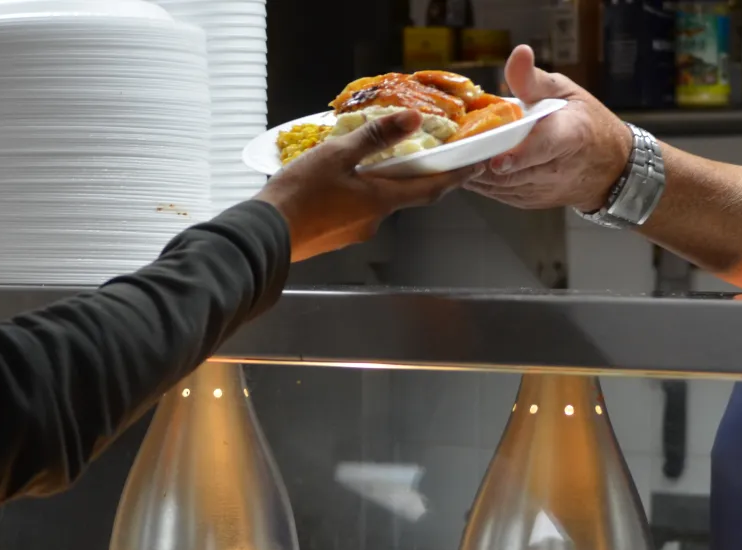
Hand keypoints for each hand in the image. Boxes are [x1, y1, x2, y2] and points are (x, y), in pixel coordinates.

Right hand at [256, 110, 472, 261]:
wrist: (264, 238)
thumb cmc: (299, 194)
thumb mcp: (337, 155)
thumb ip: (375, 137)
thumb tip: (413, 118)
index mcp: (381, 200)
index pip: (432, 190)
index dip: (457, 178)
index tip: (477, 167)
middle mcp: (375, 221)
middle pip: (404, 194)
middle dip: (414, 176)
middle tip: (421, 154)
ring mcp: (355, 232)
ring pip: (376, 202)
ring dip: (378, 183)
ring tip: (365, 161)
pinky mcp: (335, 238)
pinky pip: (355, 211)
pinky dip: (357, 194)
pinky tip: (337, 183)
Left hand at [466, 45, 632, 211]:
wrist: (607, 166)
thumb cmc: (584, 122)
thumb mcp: (567, 92)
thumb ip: (535, 80)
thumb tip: (518, 54)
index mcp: (571, 135)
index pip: (545, 147)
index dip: (520, 155)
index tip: (497, 160)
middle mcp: (557, 169)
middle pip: (512, 172)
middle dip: (481, 162)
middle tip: (455, 149)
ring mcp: (542, 190)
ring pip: (500, 187)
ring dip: (476, 173)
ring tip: (456, 155)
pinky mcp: (529, 202)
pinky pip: (498, 194)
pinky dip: (481, 181)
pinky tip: (469, 166)